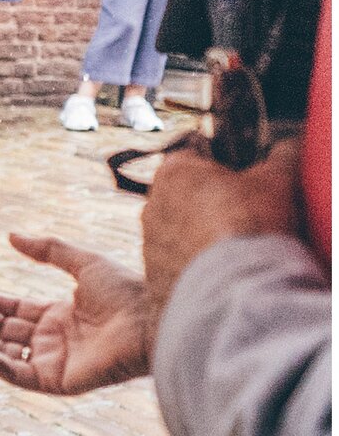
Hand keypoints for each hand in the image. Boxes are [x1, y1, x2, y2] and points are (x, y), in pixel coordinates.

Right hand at [0, 233, 151, 393]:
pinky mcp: (54, 381)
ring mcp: (51, 363)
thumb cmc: (129, 291)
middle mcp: (50, 341)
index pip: (8, 309)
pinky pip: (12, 371)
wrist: (154, 319)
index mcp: (57, 317)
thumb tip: (11, 236)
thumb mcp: (83, 263)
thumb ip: (47, 250)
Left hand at [141, 137, 302, 314]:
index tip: (243, 179)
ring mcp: (149, 246)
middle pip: (183, 197)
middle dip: (210, 203)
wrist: (233, 288)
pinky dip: (196, 269)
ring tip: (237, 249)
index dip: (221, 166)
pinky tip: (224, 273)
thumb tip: (286, 147)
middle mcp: (151, 207)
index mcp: (173, 172)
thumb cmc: (249, 225)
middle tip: (245, 216)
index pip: (192, 156)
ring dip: (201, 238)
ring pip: (177, 234)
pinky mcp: (153, 280)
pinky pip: (176, 267)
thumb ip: (279, 157)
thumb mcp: (276, 180)